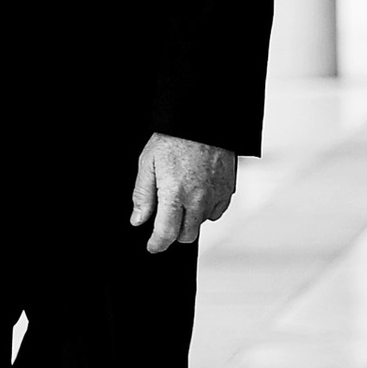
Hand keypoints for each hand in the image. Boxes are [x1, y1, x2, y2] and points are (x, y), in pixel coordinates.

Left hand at [129, 132, 237, 253]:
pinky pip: (216, 212)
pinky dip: (206, 209)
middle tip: (165, 219)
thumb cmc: (174, 139)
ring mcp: (215, 196)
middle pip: (186, 235)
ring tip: (182, 196)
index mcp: (174, 193)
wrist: (203, 121)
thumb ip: (143, 195)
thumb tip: (138, 220)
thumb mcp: (148, 163)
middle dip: (173, 232)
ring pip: (201, 224)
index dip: (157, 244)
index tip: (153, 246)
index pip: (166, 233)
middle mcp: (197, 199)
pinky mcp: (228, 191)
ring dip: (190, 219)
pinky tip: (197, 193)